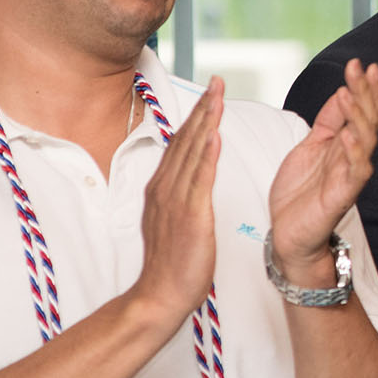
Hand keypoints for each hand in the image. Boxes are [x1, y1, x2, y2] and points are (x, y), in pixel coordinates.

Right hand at [131, 76, 224, 325]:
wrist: (159, 295)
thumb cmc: (171, 263)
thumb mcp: (172, 220)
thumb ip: (178, 195)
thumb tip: (189, 175)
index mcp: (162, 188)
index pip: (181, 144)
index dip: (196, 117)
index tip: (209, 94)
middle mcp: (165, 188)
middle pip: (185, 140)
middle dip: (202, 109)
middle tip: (216, 82)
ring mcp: (175, 201)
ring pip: (192, 153)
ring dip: (206, 122)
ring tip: (218, 96)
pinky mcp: (189, 216)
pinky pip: (199, 180)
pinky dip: (206, 155)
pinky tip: (215, 135)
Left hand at [269, 59, 377, 285]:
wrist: (288, 234)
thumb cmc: (300, 194)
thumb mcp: (309, 147)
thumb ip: (327, 122)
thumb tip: (341, 91)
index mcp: (344, 144)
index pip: (362, 109)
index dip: (364, 87)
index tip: (360, 63)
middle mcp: (352, 157)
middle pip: (369, 119)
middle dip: (366, 93)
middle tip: (361, 69)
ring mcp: (350, 175)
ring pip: (366, 141)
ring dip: (360, 117)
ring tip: (351, 94)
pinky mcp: (343, 195)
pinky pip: (356, 172)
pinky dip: (355, 153)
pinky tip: (350, 135)